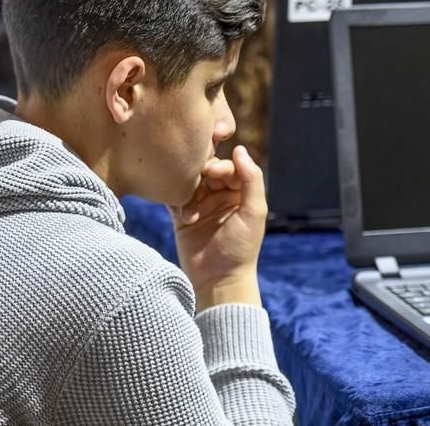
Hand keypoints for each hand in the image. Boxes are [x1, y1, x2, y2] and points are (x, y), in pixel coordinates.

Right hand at [167, 146, 266, 310]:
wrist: (219, 280)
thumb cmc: (241, 247)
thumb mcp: (254, 211)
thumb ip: (251, 178)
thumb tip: (239, 149)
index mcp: (240, 192)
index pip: (229, 167)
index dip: (221, 165)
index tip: (212, 172)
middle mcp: (220, 195)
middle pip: (207, 170)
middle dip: (201, 172)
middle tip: (197, 179)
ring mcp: (200, 205)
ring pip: (189, 181)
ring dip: (187, 188)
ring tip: (190, 204)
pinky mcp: (182, 216)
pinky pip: (175, 198)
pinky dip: (176, 201)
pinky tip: (185, 216)